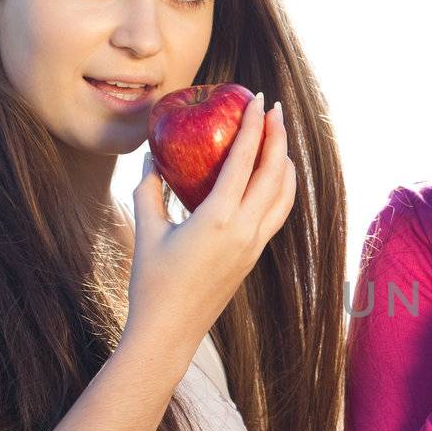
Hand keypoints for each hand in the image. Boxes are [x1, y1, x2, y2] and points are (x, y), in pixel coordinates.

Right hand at [124, 92, 296, 360]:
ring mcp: (255, 244)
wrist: (170, 331)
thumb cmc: (152, 282)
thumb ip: (149, 190)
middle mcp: (246, 230)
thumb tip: (150, 158)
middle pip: (275, 173)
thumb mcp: (147, 230)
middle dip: (277, 136)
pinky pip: (278, 213)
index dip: (253, 126)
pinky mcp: (255, 255)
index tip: (256, 99)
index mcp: (219, 218)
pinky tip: (272, 178)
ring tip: (277, 138)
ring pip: (284, 195)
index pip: (244, 160)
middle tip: (273, 109)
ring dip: (284, 162)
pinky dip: (281, 189)